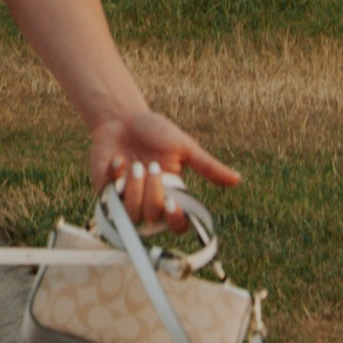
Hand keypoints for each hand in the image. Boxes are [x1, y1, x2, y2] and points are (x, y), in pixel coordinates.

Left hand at [89, 110, 240, 232]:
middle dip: (152, 193)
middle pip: (153, 219)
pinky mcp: (105, 190)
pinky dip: (114, 177)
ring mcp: (125, 199)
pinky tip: (118, 159)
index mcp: (171, 196)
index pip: (177, 225)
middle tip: (151, 167)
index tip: (171, 203)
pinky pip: (108, 196)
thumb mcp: (183, 147)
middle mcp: (149, 203)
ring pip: (130, 214)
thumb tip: (237, 179)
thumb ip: (207, 166)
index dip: (175, 220)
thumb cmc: (155, 132)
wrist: (123, 117)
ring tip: (135, 165)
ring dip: (134, 189)